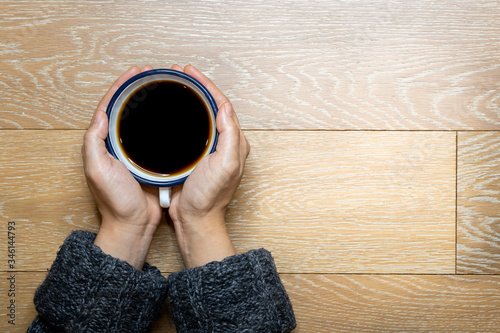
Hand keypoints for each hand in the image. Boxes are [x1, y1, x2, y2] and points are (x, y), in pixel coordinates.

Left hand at [82, 65, 162, 269]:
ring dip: (150, 104)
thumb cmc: (115, 201)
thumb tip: (101, 115)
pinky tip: (172, 117)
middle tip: (150, 76)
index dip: (120, 87)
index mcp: (103, 144)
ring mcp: (136, 152)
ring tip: (161, 89)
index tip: (134, 74)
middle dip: (136, 90)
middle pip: (127, 110)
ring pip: (142, 121)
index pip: (110, 107)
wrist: (134, 223)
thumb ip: (94, 142)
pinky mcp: (152, 160)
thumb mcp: (97, 169)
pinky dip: (161, 123)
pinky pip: (156, 136)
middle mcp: (118, 145)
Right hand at [168, 64, 249, 267]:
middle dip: (198, 87)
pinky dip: (183, 115)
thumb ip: (229, 136)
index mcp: (235, 142)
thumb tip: (226, 107)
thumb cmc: (210, 197)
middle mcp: (225, 143)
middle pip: (213, 107)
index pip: (223, 105)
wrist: (196, 219)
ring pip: (202, 115)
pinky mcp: (196, 155)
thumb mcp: (224, 165)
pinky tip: (172, 111)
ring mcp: (210, 149)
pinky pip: (191, 128)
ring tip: (175, 85)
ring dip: (190, 98)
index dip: (207, 86)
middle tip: (181, 74)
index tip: (191, 73)